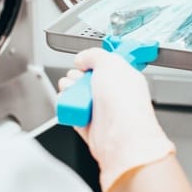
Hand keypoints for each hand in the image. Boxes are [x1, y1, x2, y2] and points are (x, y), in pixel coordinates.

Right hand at [58, 48, 174, 191]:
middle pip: (85, 78)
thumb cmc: (125, 103)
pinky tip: (70, 104)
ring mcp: (100, 110)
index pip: (104, 65)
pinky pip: (71, 111)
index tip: (85, 62)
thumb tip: (82, 59)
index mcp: (123, 77)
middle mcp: (112, 94)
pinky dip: (66, 106)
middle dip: (76, 75)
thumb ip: (94, 55)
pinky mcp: (88, 126)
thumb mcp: (110, 62)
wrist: (121, 137)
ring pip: (76, 94)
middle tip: (79, 79)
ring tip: (73, 91)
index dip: (92, 62)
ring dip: (69, 90)